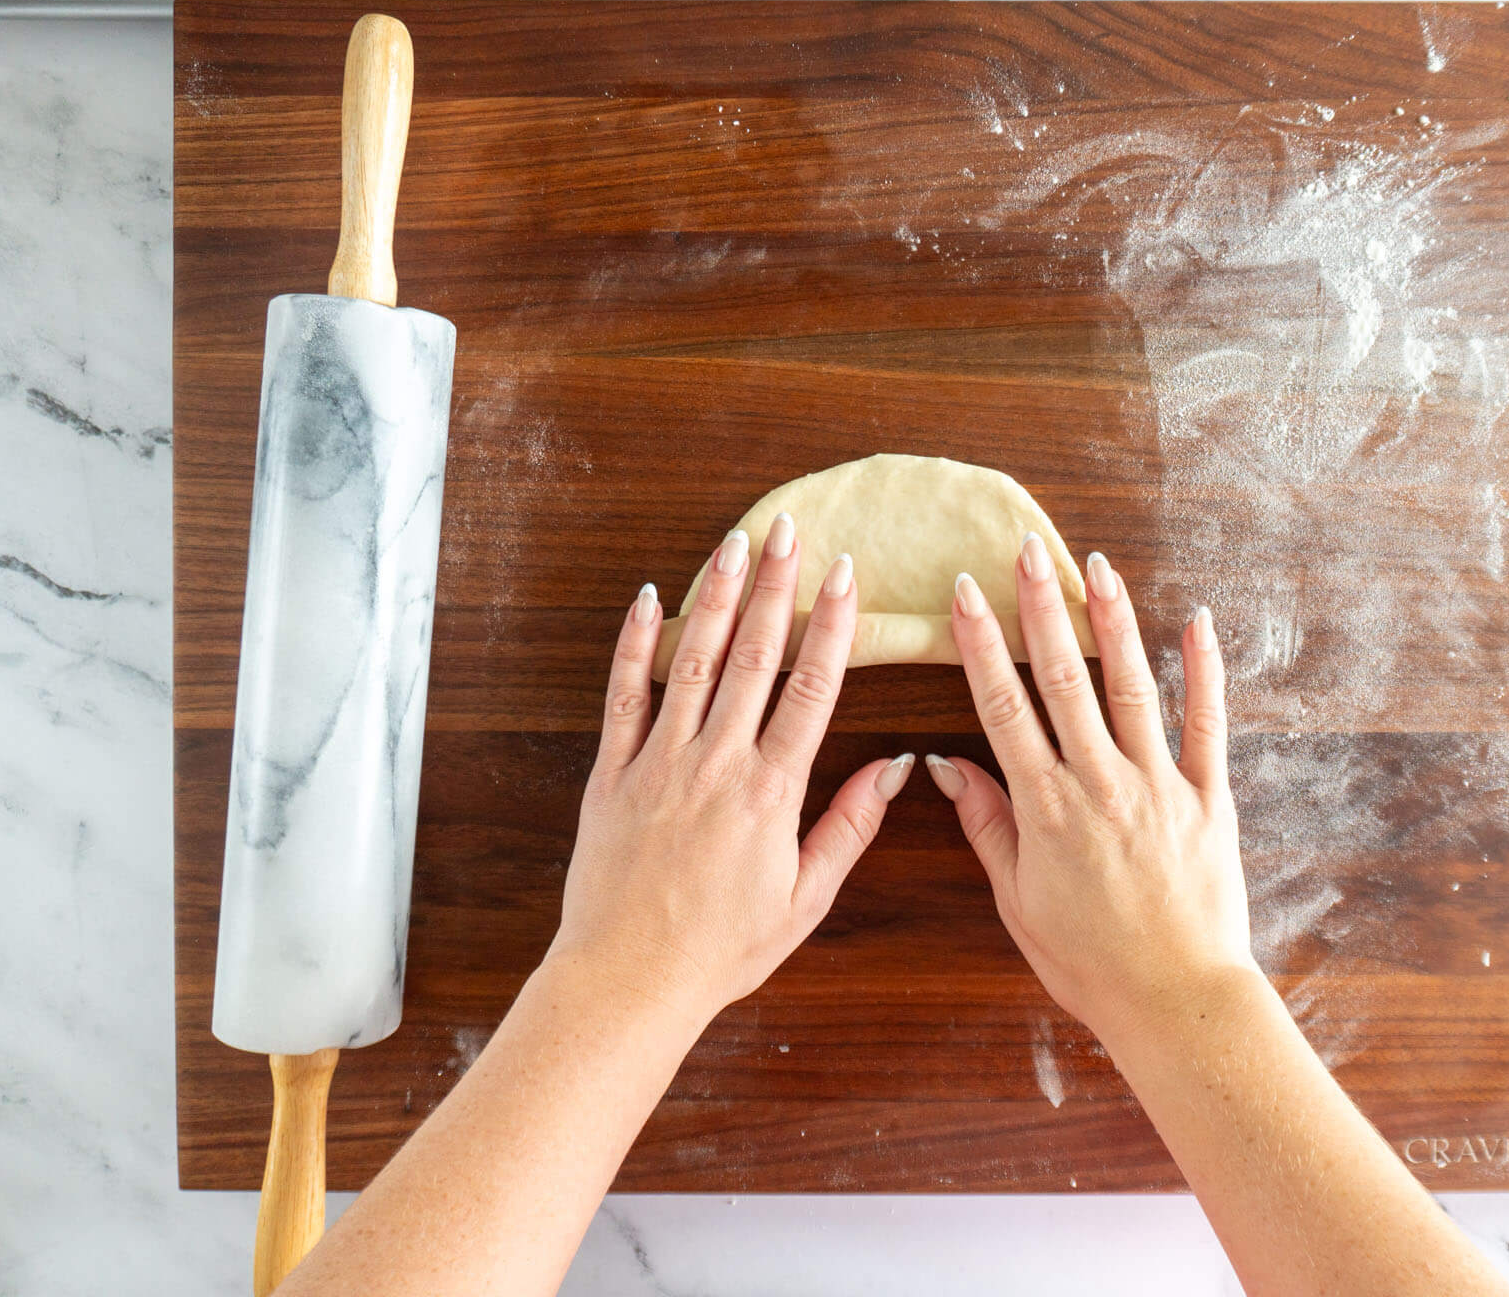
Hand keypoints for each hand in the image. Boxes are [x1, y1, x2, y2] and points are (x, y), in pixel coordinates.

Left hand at [546, 515, 914, 1026]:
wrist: (629, 979)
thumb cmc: (722, 950)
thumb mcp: (805, 899)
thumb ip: (849, 826)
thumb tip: (896, 767)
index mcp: (771, 792)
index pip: (812, 688)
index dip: (832, 625)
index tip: (846, 575)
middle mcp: (717, 764)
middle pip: (754, 657)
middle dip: (777, 586)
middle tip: (791, 529)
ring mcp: (659, 763)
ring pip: (694, 661)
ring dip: (718, 596)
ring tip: (735, 542)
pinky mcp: (612, 774)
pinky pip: (624, 696)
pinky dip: (637, 644)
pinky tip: (651, 599)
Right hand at [926, 535, 1253, 1046]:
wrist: (1177, 1002)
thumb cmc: (1091, 965)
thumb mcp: (1019, 902)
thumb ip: (987, 827)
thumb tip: (945, 766)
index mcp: (1046, 810)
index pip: (1003, 709)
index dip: (982, 645)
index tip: (967, 594)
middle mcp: (1101, 784)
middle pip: (1064, 680)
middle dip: (1042, 608)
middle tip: (1025, 550)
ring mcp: (1159, 785)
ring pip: (1132, 686)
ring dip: (1112, 622)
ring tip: (1097, 565)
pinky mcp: (1208, 798)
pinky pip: (1207, 723)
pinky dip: (1205, 670)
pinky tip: (1197, 622)